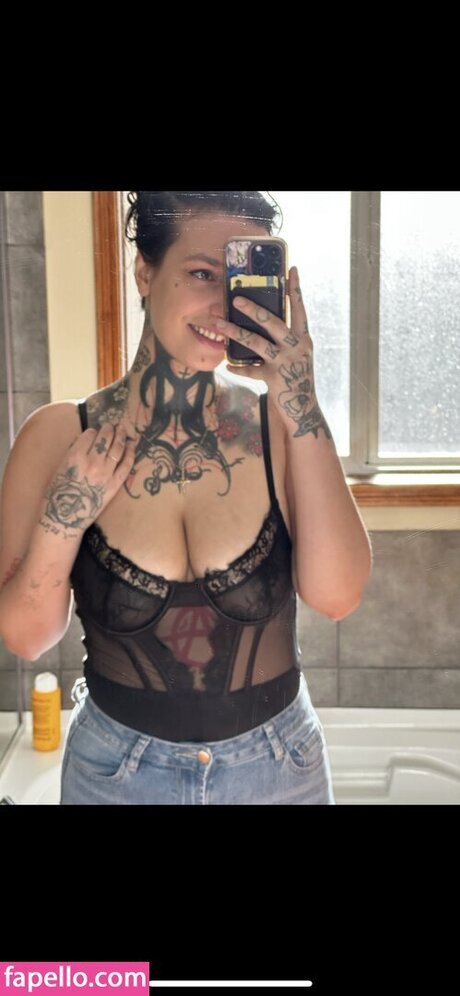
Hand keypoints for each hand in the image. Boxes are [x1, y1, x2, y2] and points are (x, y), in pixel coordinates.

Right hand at [43, 423, 135, 533]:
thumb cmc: (58, 494)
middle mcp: (92, 462)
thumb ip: (72, 453)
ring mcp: (106, 473)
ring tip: (122, 430)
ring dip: (121, 436)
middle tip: (112, 425)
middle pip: (105, 438)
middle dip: (109, 429)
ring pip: (118, 448)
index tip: (95, 431)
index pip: (89, 435)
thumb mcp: (60, 468)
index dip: (93, 431)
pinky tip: (132, 445)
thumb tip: (84, 441)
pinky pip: (126, 465)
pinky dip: (130, 453)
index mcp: (75, 456)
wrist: (66, 518)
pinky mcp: (115, 484)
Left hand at [213, 267, 321, 437]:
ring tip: (218, 323)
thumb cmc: (297, 378)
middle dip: (254, 309)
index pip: (300, 309)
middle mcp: (296, 347)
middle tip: (236, 298)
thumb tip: (264, 322)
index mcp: (303, 338)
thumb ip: (286, 339)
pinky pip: (251, 370)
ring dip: (234, 332)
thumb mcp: (298, 356)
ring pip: (256, 343)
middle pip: (273, 322)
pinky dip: (238, 368)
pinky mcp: (274, 378)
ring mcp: (285, 363)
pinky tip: (227, 366)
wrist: (304, 409)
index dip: (296, 289)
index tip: (291, 269)